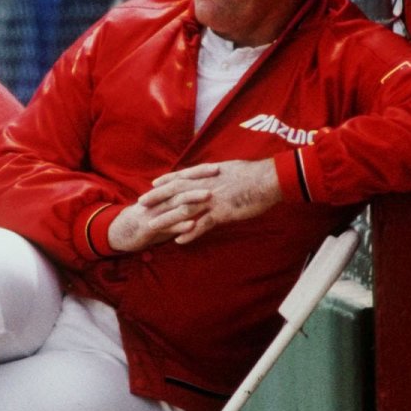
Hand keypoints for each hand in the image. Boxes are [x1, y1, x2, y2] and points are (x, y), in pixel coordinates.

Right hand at [107, 165, 216, 251]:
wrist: (120, 232)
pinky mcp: (150, 228)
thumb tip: (197, 195)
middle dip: (199, 179)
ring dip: (193, 199)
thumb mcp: (162, 207)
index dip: (199, 171)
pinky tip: (193, 225)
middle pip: (181, 186)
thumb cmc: (147, 219)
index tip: (217, 167)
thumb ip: (177, 202)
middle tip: (217, 174)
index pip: (183, 177)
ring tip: (209, 196)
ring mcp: (155, 213)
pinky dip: (180, 226)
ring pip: (176, 204)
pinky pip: (167, 226)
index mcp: (163, 193)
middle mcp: (159, 199)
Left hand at [140, 159, 282, 244]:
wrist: (269, 179)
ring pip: (183, 211)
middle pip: (175, 192)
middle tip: (140, 205)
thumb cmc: (255, 174)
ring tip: (151, 227)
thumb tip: (214, 174)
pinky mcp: (221, 213)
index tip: (151, 186)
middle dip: (156, 199)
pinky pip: (202, 225)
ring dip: (166, 219)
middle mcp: (205, 186)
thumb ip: (218, 174)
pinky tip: (178, 241)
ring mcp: (211, 200)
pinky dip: (189, 233)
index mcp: (207, 174)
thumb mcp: (231, 169)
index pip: (180, 177)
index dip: (165, 182)